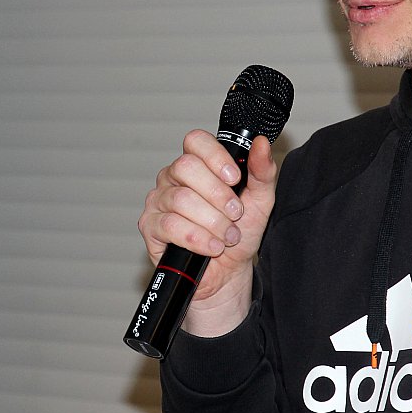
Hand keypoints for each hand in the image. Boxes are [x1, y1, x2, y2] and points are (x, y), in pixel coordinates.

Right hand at [137, 130, 277, 335]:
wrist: (228, 271)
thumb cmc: (239, 233)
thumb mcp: (259, 201)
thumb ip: (262, 171)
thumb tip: (261, 143)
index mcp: (198, 164)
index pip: (195, 141)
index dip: (215, 157)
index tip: (234, 178)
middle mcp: (173, 177)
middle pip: (186, 167)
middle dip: (217, 195)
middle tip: (234, 214)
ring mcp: (158, 200)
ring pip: (181, 199)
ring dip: (212, 222)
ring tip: (227, 236)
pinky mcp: (150, 226)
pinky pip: (170, 225)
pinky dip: (198, 238)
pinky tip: (212, 247)